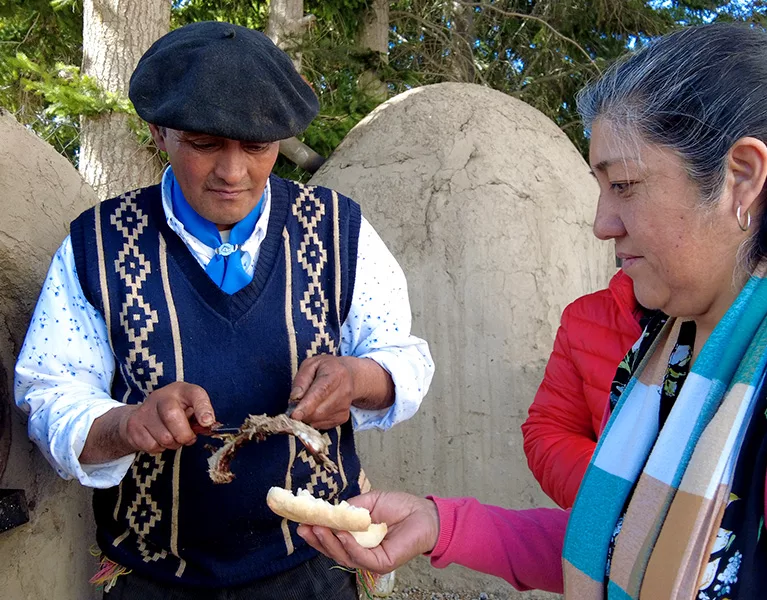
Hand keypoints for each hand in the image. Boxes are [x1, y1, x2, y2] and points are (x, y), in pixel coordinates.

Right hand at [119, 381, 214, 453]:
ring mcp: (145, 410)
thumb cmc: (175, 412)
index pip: (195, 394)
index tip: (208, 422)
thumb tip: (211, 426)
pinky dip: (159, 448)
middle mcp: (161, 396)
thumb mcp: (189, 408)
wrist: (142, 415)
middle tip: (188, 438)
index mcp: (181, 390)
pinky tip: (159, 439)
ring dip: (173, 444)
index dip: (203, 408)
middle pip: (173, 416)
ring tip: (173, 437)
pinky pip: (152, 446)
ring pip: (164, 437)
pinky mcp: (134, 426)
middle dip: (184, 435)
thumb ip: (201, 417)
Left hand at [289, 355, 355, 428]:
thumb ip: (301, 379)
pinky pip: (321, 425)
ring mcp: (345, 406)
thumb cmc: (326, 368)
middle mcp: (344, 392)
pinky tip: (316, 407)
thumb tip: (295, 397)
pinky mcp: (343, 417)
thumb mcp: (310, 364)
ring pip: (318, 420)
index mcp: (335, 375)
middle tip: (295, 404)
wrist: (349, 375)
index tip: (294, 415)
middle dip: (302, 412)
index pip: (320, 393)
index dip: (306, 406)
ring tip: (307, 402)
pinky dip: (313, 419)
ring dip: (306, 416)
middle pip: (318, 411)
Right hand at [296, 491, 439, 573]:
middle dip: (317, 540)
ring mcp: (371, 560)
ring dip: (329, 542)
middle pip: (333, 551)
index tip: (301, 522)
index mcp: (356, 539)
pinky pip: (361, 558)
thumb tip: (328, 511)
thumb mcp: (368, 503)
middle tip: (304, 527)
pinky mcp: (382, 564)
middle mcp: (361, 552)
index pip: (332, 540)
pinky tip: (342, 534)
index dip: (317, 533)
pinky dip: (349, 546)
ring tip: (318, 528)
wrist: (424, 514)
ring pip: (343, 556)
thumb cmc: (399, 507)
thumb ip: (349, 509)